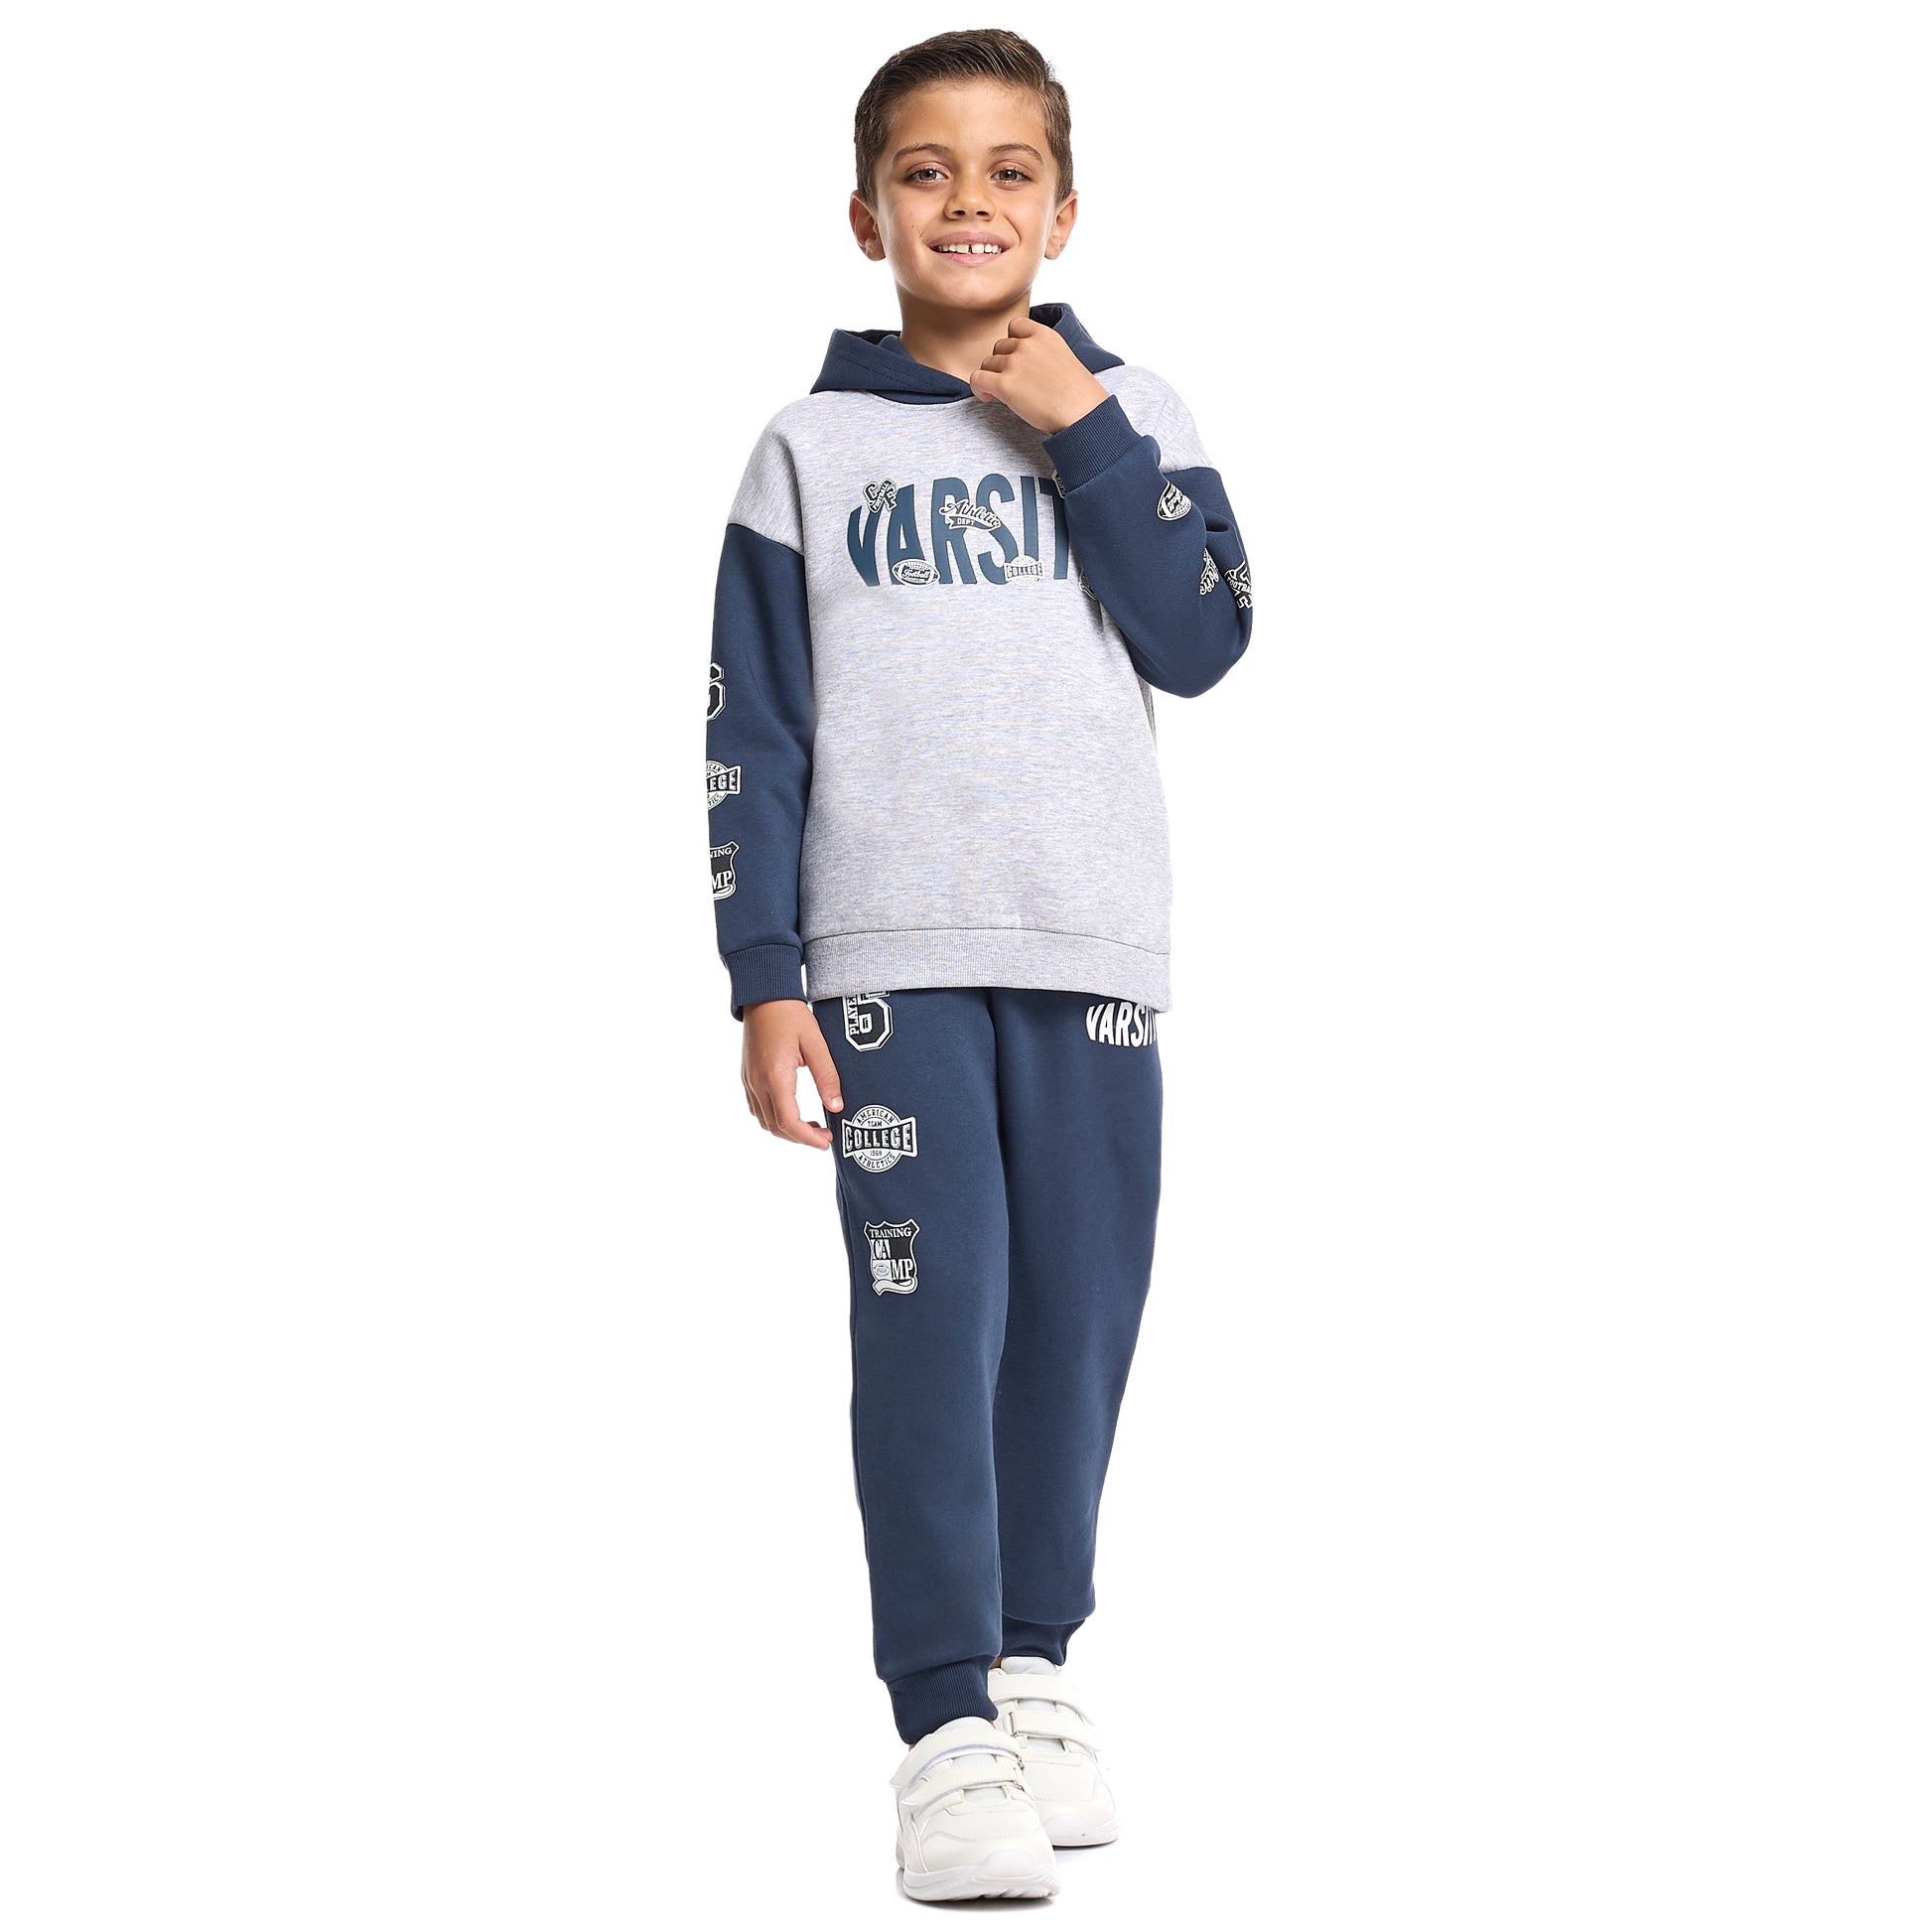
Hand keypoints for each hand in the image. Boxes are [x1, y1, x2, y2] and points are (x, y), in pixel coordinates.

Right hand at [740, 999, 842, 1149]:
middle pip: (775, 1127)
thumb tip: (837, 1107)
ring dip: (787, 1130)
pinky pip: (757, 1109)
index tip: (826, 1142)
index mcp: (775, 1075)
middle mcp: (757, 1082)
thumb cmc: (791, 1015)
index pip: (789, 1121)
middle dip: (800, 1138)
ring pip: (764, 1121)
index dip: (808, 1138)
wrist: (764, 996)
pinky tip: (794, 1112)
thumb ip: (827, 1077)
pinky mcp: (747, 1077)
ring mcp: (749, 1080)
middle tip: (824, 1137)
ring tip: (812, 1126)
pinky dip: (775, 1119)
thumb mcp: (816, 1043)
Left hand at [969, 314, 1110, 434]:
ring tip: (1000, 393)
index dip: (1012, 343)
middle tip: (1011, 381)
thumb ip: (1043, 354)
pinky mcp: (1005, 384)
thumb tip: (1025, 367)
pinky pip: (977, 379)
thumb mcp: (1065, 359)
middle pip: (999, 347)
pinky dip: (978, 388)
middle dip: (1002, 363)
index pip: (1015, 326)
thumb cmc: (1079, 394)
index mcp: (1045, 335)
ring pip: (987, 363)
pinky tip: (988, 397)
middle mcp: (1027, 345)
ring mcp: (1014, 363)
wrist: (1083, 413)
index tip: (1016, 358)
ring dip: (991, 376)